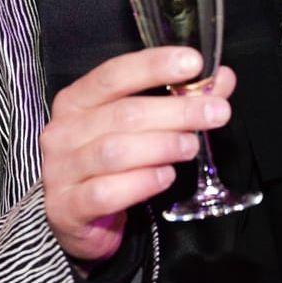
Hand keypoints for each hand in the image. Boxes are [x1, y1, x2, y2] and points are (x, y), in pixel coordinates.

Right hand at [40, 46, 233, 264]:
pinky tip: (165, 176)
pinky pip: (107, 192)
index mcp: (76, 101)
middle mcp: (63, 131)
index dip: (154, 66)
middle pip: (123, 113)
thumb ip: (178, 100)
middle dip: (176, 111)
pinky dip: (142, 182)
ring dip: (162, 146)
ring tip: (191, 146)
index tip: (193, 63)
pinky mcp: (67, 207)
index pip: (114, 74)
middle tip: (216, 112)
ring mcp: (60, 170)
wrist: (75, 219)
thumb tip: (220, 79)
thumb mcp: (137, 127)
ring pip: (116, 151)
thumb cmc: (107, 164)